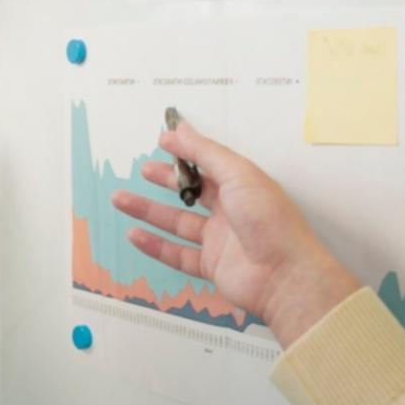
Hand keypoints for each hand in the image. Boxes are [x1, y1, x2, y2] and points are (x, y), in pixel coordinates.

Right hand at [111, 122, 359, 348]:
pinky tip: (135, 235)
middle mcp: (231, 211)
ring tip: (120, 199)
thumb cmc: (270, 220)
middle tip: (143, 171)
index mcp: (242, 185)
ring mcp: (220, 240)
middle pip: (192, 192)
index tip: (161, 140)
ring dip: (149, 211)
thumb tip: (180, 130)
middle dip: (166, 181)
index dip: (186, 152)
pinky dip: (155, 245)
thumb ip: (206, 152)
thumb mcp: (239, 174)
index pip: (209, 163)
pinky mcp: (211, 266)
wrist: (284, 275)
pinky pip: (177, 254)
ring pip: (177, 222)